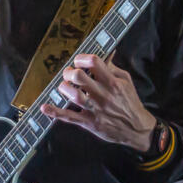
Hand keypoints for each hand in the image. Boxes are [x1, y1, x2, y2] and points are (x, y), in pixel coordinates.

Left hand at [40, 53, 159, 150]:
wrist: (137, 129)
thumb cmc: (130, 103)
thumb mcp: (126, 81)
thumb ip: (112, 68)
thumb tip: (103, 53)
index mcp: (112, 82)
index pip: (95, 62)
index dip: (82, 58)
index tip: (79, 61)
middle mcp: (103, 95)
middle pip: (80, 78)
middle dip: (69, 72)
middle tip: (69, 74)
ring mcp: (95, 109)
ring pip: (74, 96)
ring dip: (64, 89)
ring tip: (63, 87)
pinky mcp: (90, 123)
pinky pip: (70, 117)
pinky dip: (55, 113)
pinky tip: (44, 108)